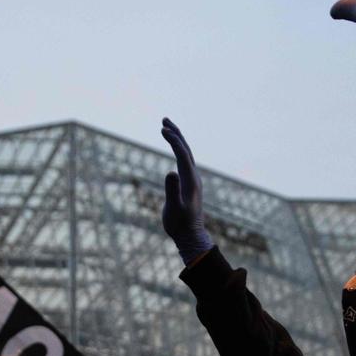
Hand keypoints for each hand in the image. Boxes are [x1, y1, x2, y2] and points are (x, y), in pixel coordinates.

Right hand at [161, 119, 213, 264]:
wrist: (190, 236)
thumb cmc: (180, 224)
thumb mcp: (174, 208)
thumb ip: (172, 190)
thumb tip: (170, 172)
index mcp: (190, 180)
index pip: (183, 154)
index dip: (173, 140)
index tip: (162, 129)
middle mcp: (193, 177)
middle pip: (186, 149)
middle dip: (176, 134)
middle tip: (164, 120)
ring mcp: (192, 180)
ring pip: (186, 154)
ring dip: (177, 140)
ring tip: (166, 128)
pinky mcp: (189, 184)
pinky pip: (184, 162)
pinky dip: (178, 151)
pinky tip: (174, 150)